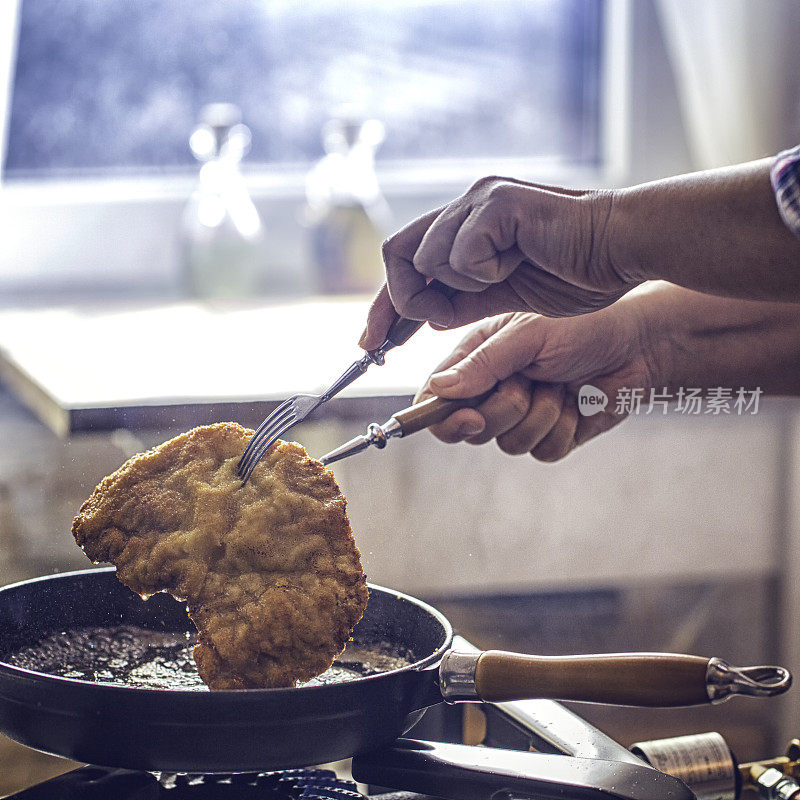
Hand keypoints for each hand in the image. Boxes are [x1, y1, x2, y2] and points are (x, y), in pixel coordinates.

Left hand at [359, 177, 634, 349]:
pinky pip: (460, 252)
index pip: (403, 260)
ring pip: (426, 257)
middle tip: (420, 327)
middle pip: (397, 252)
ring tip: (501, 279)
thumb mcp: (506, 296)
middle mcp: (466, 206)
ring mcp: (480, 199)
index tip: (372, 342)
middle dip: (398, 301)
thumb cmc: (577, 271)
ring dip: (457, 286)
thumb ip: (464, 301)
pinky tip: (515, 265)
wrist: (623, 250)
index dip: (384, 304)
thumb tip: (428, 315)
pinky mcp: (499, 202)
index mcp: (466, 226)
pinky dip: (481, 272)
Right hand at [414, 298, 658, 461]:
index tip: (470, 417)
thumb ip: (483, 363)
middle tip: (530, 383)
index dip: (442, 417)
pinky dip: (564, 428)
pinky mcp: (552, 435)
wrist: (639, 344)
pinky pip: (543, 451)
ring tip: (561, 385)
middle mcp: (493, 390)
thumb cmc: (582, 325)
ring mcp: (522, 416)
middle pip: (470, 429)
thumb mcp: (528, 335)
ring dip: (541, 416)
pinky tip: (580, 403)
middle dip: (505, 410)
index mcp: (477, 360)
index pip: (436, 399)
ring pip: (510, 444)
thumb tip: (438, 390)